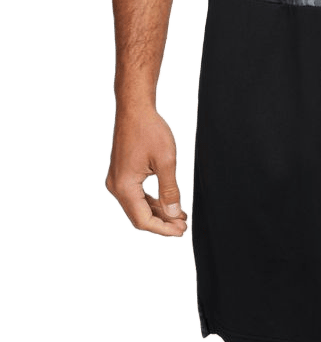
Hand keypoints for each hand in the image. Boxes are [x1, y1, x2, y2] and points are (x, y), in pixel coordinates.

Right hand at [105, 107, 187, 236]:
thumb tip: (173, 215)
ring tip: (181, 217)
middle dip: (162, 224)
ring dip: (159, 213)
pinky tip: (170, 205)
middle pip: (139, 216)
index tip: (181, 231)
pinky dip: (153, 202)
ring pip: (139, 207)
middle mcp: (116, 186)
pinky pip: (137, 196)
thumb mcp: (166, 162)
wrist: (135, 109)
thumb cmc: (150, 131)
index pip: (143, 220)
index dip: (163, 229)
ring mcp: (117, 181)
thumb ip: (169, 190)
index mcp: (124, 186)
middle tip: (184, 227)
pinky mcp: (122, 175)